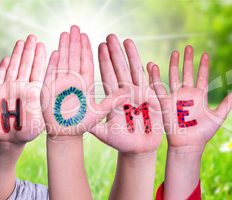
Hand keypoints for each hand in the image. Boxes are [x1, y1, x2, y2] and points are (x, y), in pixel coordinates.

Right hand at [0, 35, 45, 146]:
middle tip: (32, 37)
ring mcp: (8, 89)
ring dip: (17, 55)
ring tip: (21, 42)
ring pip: (14, 69)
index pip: (38, 71)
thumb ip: (35, 106)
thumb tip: (33, 90)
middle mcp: (22, 87)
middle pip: (26, 65)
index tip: (43, 45)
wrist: (10, 139)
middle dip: (29, 51)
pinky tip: (7, 59)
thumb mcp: (37, 120)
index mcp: (35, 90)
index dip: (40, 58)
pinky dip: (2, 69)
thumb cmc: (29, 131)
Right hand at [41, 26, 121, 136]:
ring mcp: (60, 84)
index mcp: (85, 84)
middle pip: (74, 58)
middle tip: (76, 27)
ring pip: (63, 62)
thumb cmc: (82, 124)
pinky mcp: (49, 90)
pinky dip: (53, 64)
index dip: (86, 49)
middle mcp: (72, 81)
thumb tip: (129, 92)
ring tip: (65, 33)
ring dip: (64, 47)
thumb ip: (112, 102)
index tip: (88, 36)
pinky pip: (51, 74)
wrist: (65, 135)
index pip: (86, 63)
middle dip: (75, 43)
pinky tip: (55, 51)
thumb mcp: (99, 112)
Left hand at [90, 34, 162, 153]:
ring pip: (136, 71)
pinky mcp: (154, 101)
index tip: (99, 45)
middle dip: (116, 52)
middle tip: (110, 36)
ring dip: (132, 56)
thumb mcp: (106, 134)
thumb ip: (94, 127)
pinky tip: (151, 64)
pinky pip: (153, 86)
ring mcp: (141, 95)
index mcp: (114, 98)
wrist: (139, 148)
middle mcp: (127, 92)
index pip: (108, 75)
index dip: (104, 61)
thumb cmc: (121, 141)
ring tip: (128, 41)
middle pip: (121, 68)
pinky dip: (153, 76)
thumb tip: (78, 120)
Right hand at [150, 45, 231, 149]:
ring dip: (174, 64)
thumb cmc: (203, 133)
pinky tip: (153, 66)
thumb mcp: (218, 117)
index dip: (203, 66)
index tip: (205, 54)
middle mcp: (187, 94)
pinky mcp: (165, 102)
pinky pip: (159, 87)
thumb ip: (226, 104)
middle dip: (188, 60)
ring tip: (175, 52)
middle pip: (187, 72)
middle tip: (188, 47)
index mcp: (200, 96)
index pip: (202, 76)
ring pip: (174, 76)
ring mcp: (176, 97)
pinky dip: (155, 77)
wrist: (188, 144)